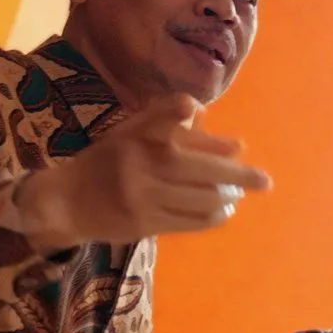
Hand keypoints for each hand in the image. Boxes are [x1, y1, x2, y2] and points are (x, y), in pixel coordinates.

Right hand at [18, 93, 271, 249]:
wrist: (69, 201)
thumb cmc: (111, 161)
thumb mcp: (132, 134)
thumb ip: (173, 126)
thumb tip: (230, 141)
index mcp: (137, 135)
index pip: (162, 116)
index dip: (178, 109)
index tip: (199, 111)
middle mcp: (140, 163)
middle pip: (199, 168)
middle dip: (238, 175)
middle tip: (264, 181)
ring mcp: (142, 195)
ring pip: (200, 197)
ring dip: (228, 197)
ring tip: (238, 194)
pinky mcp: (143, 223)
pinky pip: (190, 220)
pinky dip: (214, 215)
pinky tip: (225, 211)